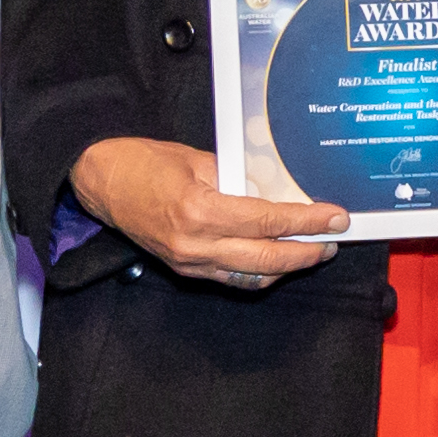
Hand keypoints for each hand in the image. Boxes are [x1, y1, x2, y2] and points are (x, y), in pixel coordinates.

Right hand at [69, 134, 348, 289]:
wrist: (101, 182)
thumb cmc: (144, 162)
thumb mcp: (197, 159)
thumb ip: (238, 178)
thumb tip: (277, 191)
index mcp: (199, 211)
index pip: (268, 221)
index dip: (308, 221)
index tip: (336, 217)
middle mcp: (195, 244)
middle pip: (267, 258)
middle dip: (307, 252)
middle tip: (333, 241)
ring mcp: (189, 262)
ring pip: (253, 275)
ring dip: (288, 266)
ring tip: (313, 251)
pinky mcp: (185, 269)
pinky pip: (233, 277)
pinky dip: (261, 272)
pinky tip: (278, 260)